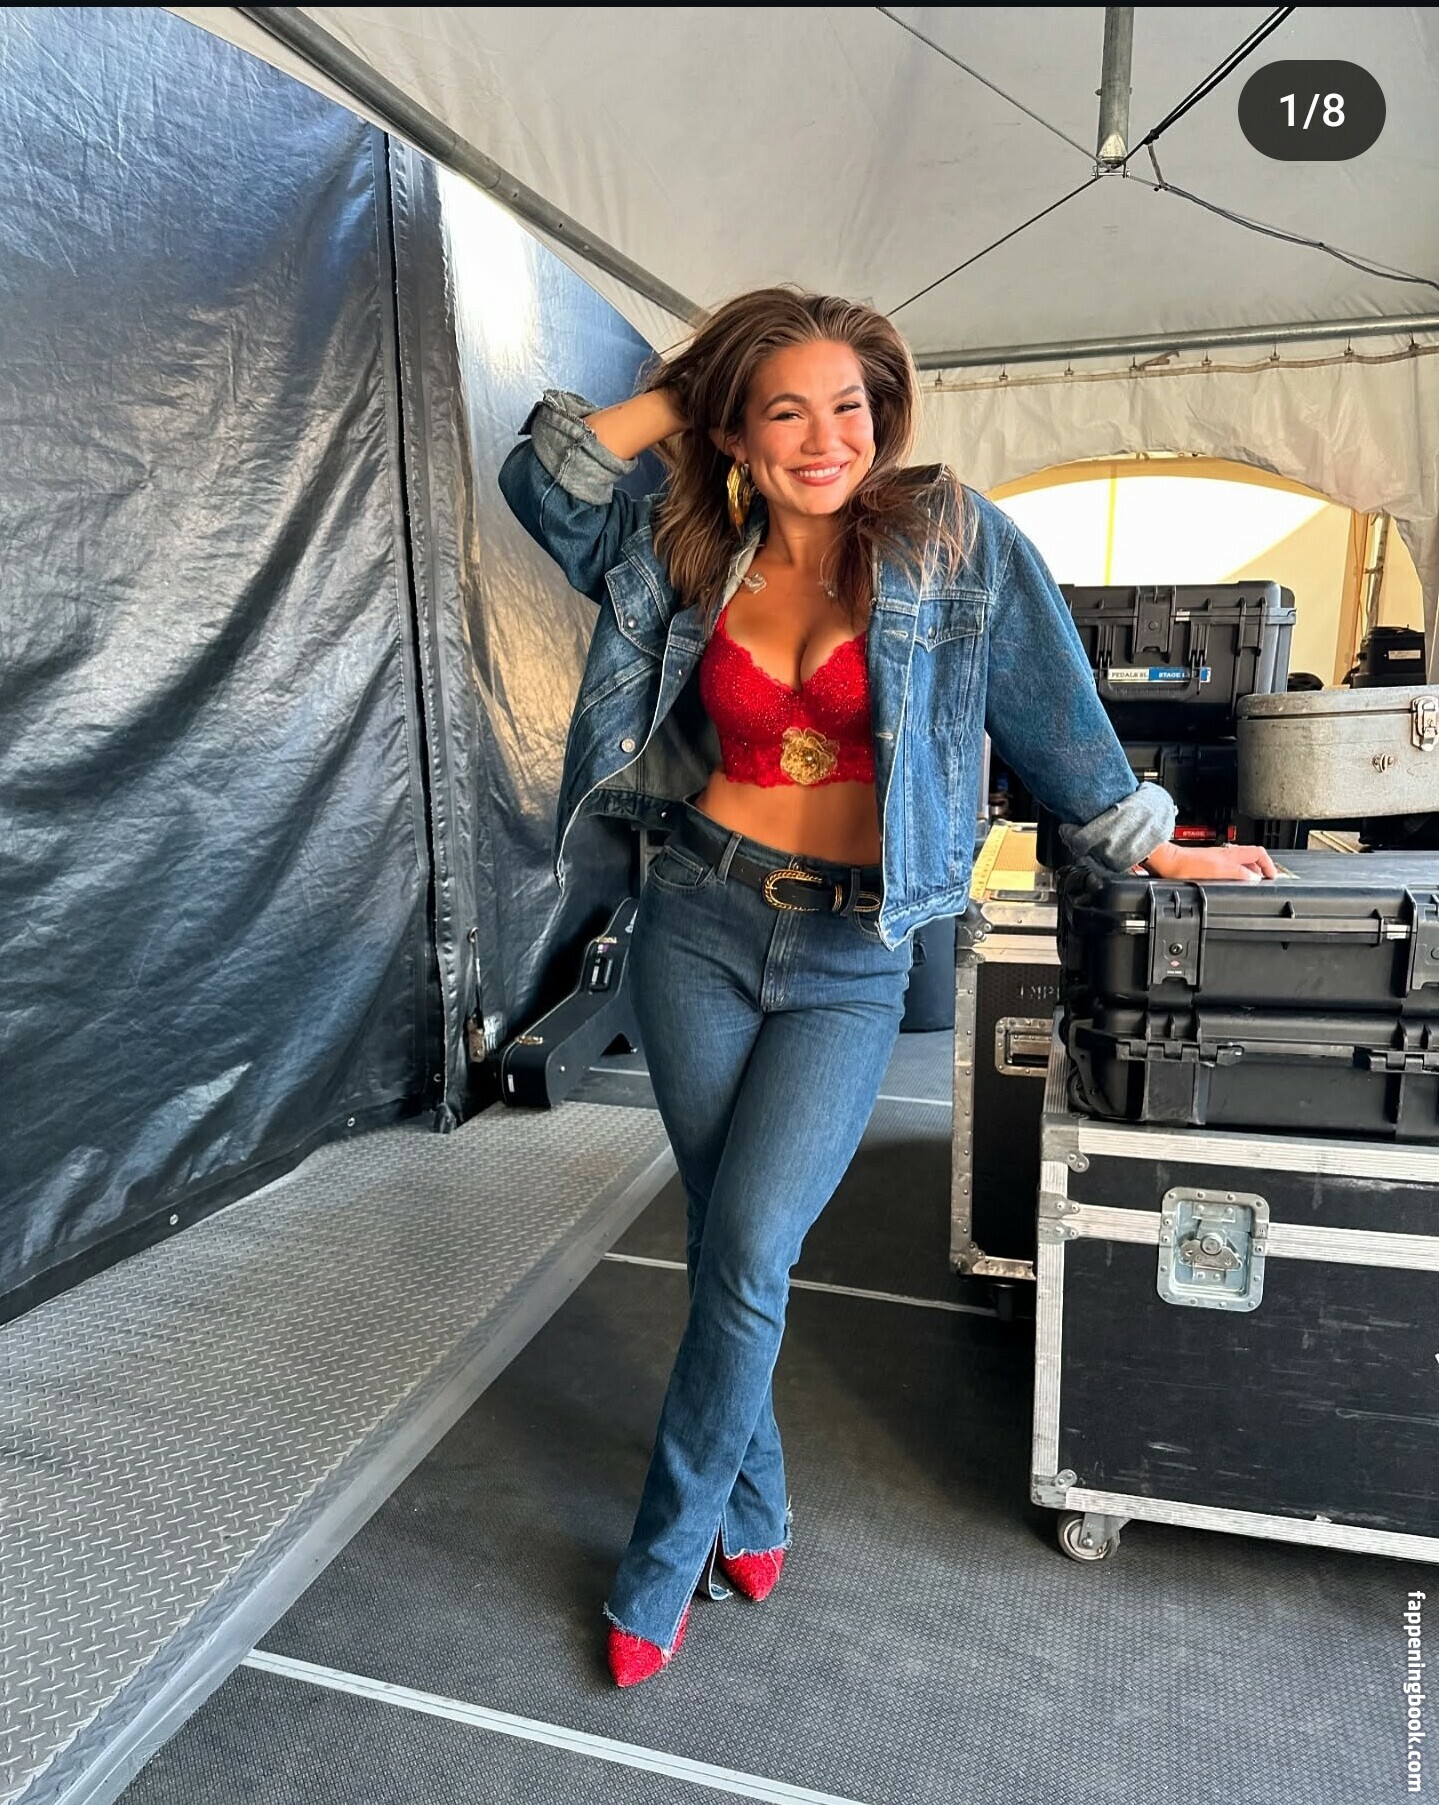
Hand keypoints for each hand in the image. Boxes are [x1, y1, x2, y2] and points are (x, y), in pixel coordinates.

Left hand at [1140, 840, 1278, 882]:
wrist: (1167, 864)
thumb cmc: (1186, 866)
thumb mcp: (1217, 871)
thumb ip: (1238, 874)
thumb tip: (1254, 879)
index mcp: (1231, 854)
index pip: (1259, 853)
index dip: (1269, 864)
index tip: (1273, 877)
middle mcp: (1226, 855)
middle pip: (1251, 860)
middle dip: (1261, 871)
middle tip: (1264, 884)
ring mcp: (1217, 860)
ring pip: (1240, 866)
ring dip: (1248, 875)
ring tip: (1250, 887)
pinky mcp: (1208, 867)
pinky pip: (1228, 871)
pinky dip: (1234, 879)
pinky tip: (1229, 887)